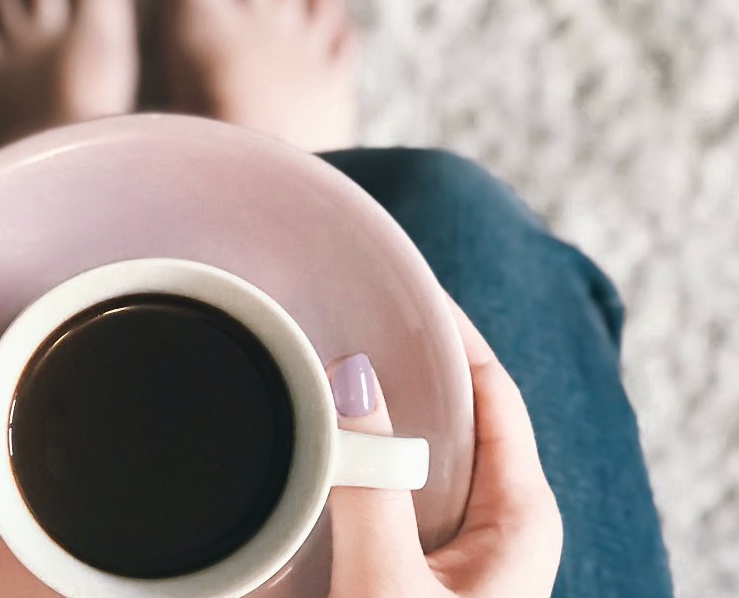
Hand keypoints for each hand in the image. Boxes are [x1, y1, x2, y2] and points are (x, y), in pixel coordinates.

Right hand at [325, 299, 562, 597]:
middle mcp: (505, 524)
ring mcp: (469, 548)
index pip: (492, 387)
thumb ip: (371, 487)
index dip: (449, 330)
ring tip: (330, 370)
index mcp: (523, 515)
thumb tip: (352, 379)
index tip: (399, 286)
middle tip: (348, 318)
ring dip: (383, 415)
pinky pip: (405, 491)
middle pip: (459, 413)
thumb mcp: (386, 582)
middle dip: (406, 366)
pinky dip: (371, 460)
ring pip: (427, 453)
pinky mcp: (430, 570)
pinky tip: (331, 449)